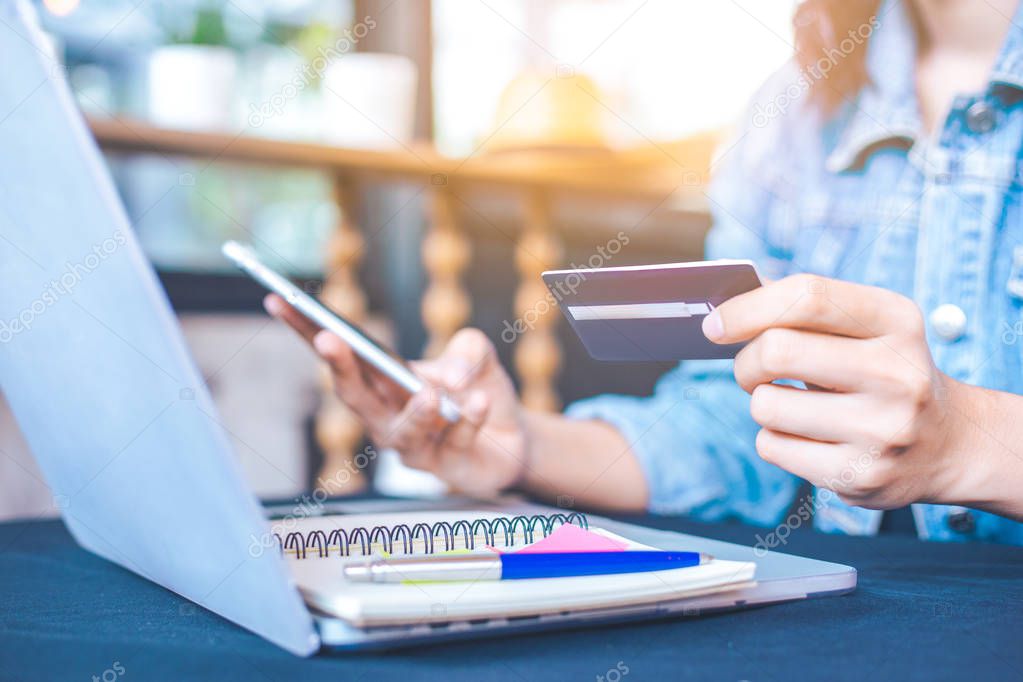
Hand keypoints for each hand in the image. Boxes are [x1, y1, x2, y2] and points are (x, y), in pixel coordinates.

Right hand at [264, 294, 527, 496]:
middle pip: (354, 397)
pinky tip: (477, 402)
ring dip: (415, 412)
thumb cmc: (478, 390)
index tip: (280, 301)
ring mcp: (415, 449)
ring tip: (429, 393)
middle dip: (339, 368)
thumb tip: (449, 379)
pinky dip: (467, 422)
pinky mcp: (448, 471)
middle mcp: (387, 418)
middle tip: (330, 338)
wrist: (514, 436)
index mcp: (382, 384)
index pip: (339, 356)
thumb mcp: (477, 354)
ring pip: (401, 434)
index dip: (305, 331)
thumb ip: (465, 350)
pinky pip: (454, 444)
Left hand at [702, 274, 970, 508]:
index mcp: (897, 320)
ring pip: (765, 405)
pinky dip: (774, 439)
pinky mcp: (860, 475)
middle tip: (754, 369)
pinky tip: (806, 436)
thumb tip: (725, 311)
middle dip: (747, 361)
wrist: (947, 444)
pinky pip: (771, 447)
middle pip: (776, 351)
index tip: (714, 324)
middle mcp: (898, 373)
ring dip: (762, 403)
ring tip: (790, 404)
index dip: (748, 307)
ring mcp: (882, 430)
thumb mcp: (865, 328)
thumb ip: (804, 310)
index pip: (809, 297)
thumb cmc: (879, 371)